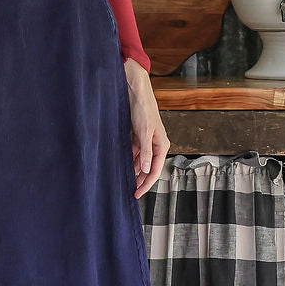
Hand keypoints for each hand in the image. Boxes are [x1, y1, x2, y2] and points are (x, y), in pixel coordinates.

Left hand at [124, 59, 169, 198]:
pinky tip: (123, 165)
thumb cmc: (142, 109)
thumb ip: (145, 152)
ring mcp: (147, 141)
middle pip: (149, 168)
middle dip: (141, 180)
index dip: (146, 184)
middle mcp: (156, 145)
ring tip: (124, 180)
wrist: (135, 91)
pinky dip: (130, 160)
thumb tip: (147, 170)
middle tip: (129, 191)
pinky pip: (135, 153)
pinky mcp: (138, 136)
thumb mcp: (143, 132)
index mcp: (162, 145)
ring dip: (134, 170)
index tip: (136, 194)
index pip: (155, 171)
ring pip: (142, 161)